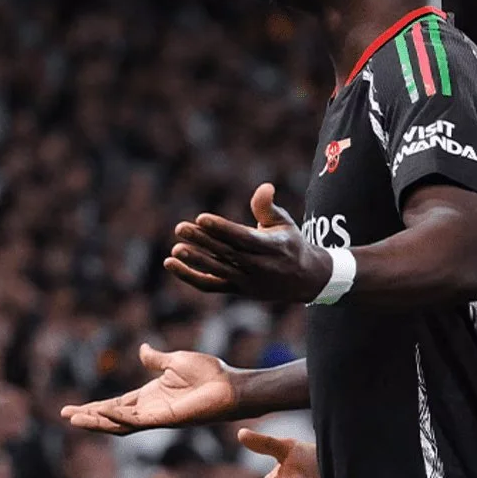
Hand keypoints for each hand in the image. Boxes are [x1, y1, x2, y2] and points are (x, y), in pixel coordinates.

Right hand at [60, 344, 239, 433]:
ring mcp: (156, 417)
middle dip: (90, 417)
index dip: (96, 406)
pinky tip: (103, 412)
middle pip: (113, 416)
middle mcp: (150, 409)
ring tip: (75, 419)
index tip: (73, 409)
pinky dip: (118, 416)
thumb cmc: (210, 374)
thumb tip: (142, 350)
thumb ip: (156, 360)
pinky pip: (136, 420)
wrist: (231, 386)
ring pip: (120, 423)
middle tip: (66, 416)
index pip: (116, 404)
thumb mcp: (176, 361)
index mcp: (150, 396)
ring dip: (98, 421)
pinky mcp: (165, 419)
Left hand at [165, 183, 333, 302]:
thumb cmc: (290, 244)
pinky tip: (171, 264)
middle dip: (203, 241)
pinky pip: (210, 285)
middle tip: (180, 228)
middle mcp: (260, 266)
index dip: (222, 228)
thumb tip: (264, 187)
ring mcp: (248, 281)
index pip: (243, 238)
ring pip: (217, 271)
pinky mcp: (237, 290)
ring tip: (176, 249)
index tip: (201, 218)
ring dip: (195, 260)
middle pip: (227, 253)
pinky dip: (190, 276)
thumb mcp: (285, 222)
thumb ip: (268, 207)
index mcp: (272, 247)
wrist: (305, 279)